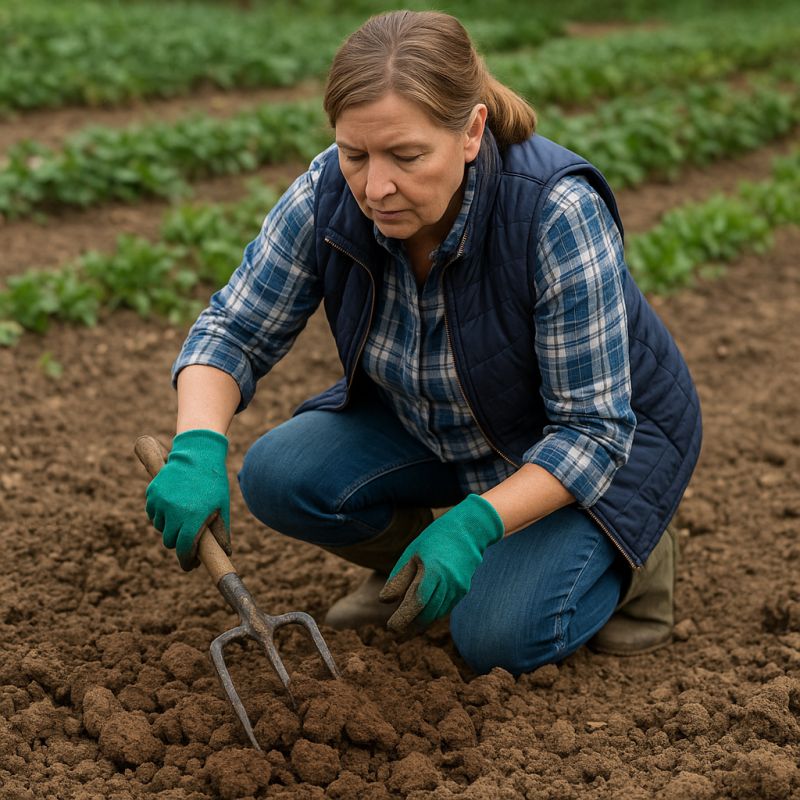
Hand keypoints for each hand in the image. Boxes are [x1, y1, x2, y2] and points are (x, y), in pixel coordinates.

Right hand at [145, 429, 230, 570]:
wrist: (197, 454)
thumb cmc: (213, 482)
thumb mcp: (221, 507)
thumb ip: (221, 532)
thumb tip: (226, 554)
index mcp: (193, 516)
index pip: (185, 548)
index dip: (187, 560)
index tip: (189, 565)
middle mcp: (174, 511)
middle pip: (170, 541)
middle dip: (179, 542)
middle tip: (189, 537)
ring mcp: (160, 502)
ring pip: (160, 528)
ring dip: (169, 528)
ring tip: (183, 515)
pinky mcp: (151, 493)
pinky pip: (153, 514)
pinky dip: (160, 514)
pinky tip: (172, 506)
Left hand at [379, 494, 503, 631]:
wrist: (468, 531)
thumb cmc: (434, 539)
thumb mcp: (412, 553)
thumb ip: (399, 578)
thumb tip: (384, 601)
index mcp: (433, 571)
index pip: (416, 602)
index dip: (403, 618)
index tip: (391, 627)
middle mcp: (448, 583)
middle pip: (427, 613)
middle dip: (410, 621)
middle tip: (394, 624)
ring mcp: (459, 588)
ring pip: (436, 614)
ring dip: (421, 617)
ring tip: (407, 614)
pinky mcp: (464, 590)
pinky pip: (445, 608)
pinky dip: (433, 610)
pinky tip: (424, 605)